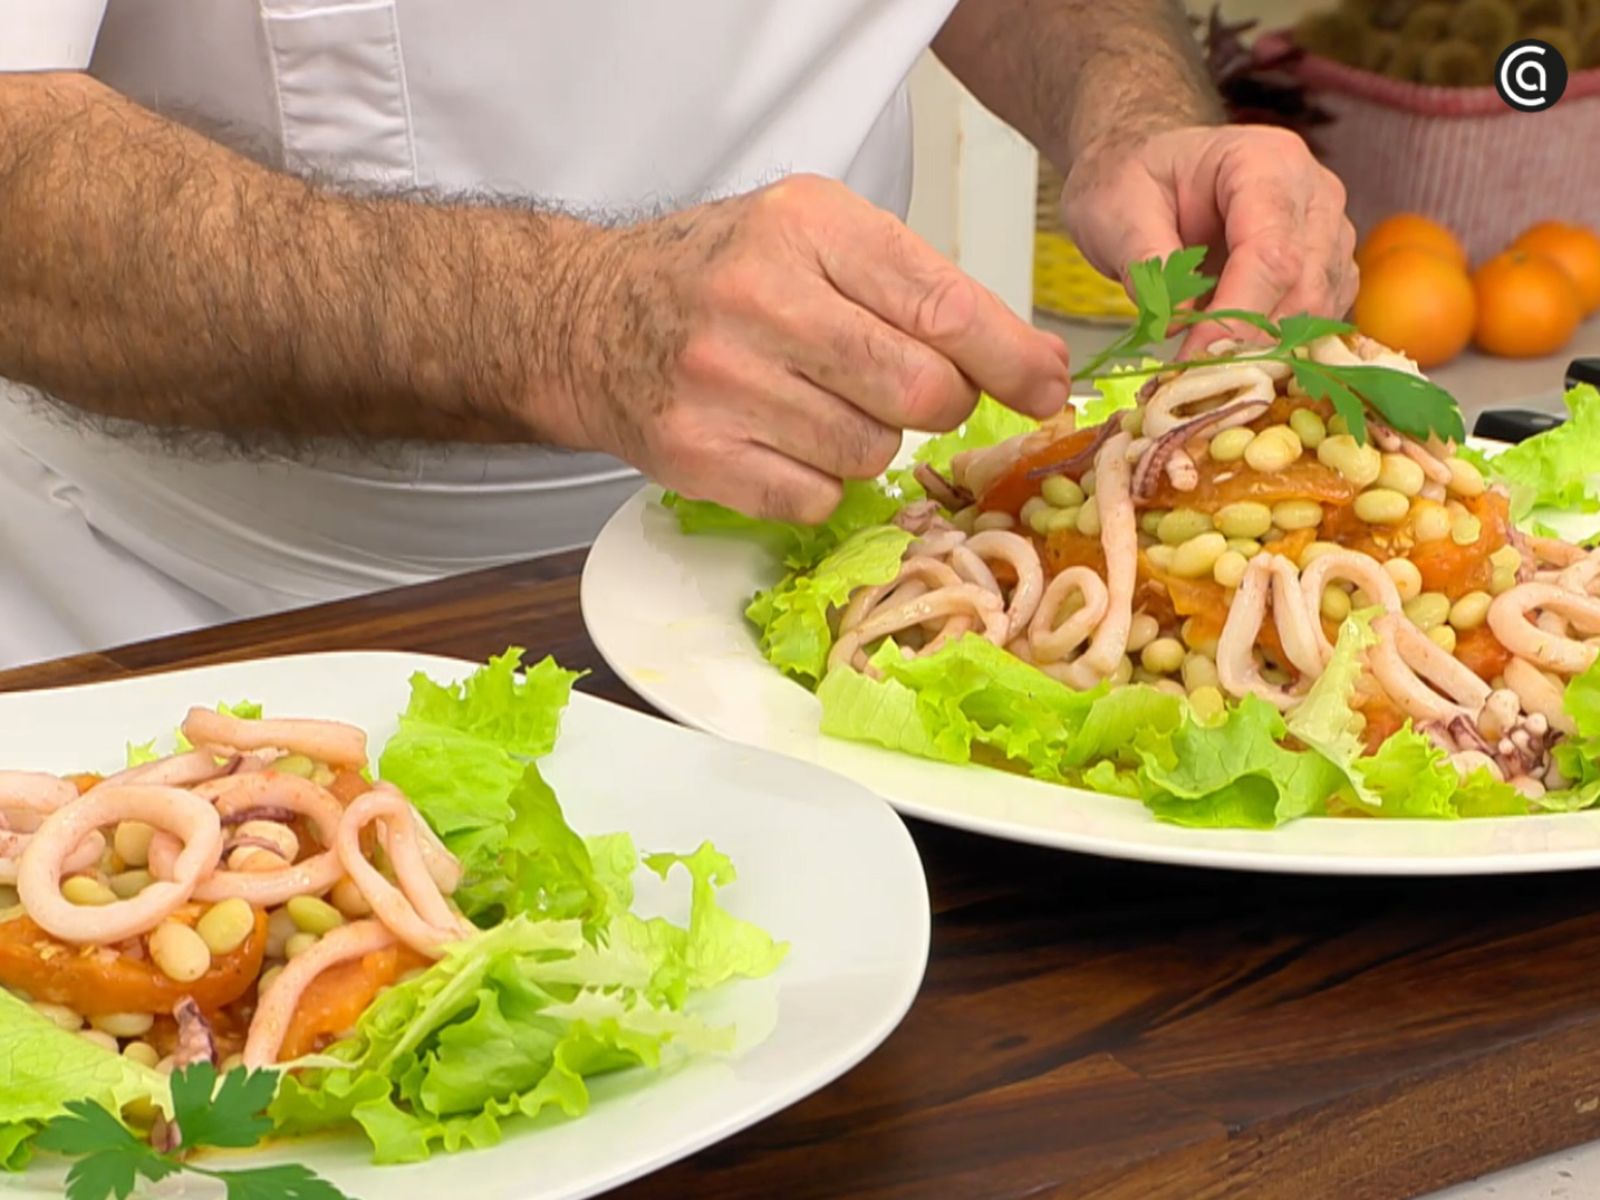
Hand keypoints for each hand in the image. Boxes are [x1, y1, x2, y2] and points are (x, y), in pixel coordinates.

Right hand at [559, 175, 1070, 522]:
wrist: (584, 319)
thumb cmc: (716, 274)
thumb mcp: (812, 238)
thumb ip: (919, 290)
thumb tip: (1038, 367)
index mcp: (804, 227)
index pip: (943, 305)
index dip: (1011, 358)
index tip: (1047, 387)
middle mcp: (760, 300)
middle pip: (920, 392)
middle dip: (942, 403)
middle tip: (914, 390)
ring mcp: (721, 384)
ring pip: (870, 452)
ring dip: (868, 440)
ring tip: (818, 402)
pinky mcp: (695, 454)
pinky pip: (815, 499)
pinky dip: (817, 481)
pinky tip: (781, 439)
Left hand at [1059, 125, 1358, 355]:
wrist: (1148, 175)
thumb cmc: (1133, 182)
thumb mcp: (1118, 211)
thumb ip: (1148, 263)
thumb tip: (1177, 321)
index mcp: (1266, 163)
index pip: (1272, 252)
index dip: (1238, 315)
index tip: (1196, 358)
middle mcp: (1313, 194)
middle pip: (1305, 286)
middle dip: (1253, 342)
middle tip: (1196, 379)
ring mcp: (1327, 234)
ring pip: (1317, 311)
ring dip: (1267, 352)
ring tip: (1206, 372)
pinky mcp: (1325, 271)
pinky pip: (1316, 322)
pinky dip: (1277, 351)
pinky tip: (1231, 361)